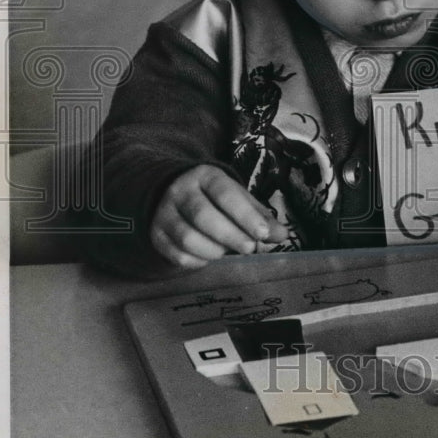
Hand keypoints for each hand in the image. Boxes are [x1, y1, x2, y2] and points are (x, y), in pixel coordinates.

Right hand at [150, 165, 287, 268]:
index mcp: (206, 176)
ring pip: (187, 237)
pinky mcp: (156, 234)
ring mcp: (164, 213)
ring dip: (213, 250)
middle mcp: (181, 191)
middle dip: (230, 235)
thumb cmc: (215, 199)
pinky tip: (209, 257)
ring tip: (227, 252)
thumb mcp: (238, 199)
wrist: (172, 194)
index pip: (224, 193)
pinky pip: (177, 254)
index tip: (262, 233)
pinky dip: (197, 261)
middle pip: (203, 215)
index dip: (244, 215)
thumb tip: (281, 234)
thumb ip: (260, 216)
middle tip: (249, 248)